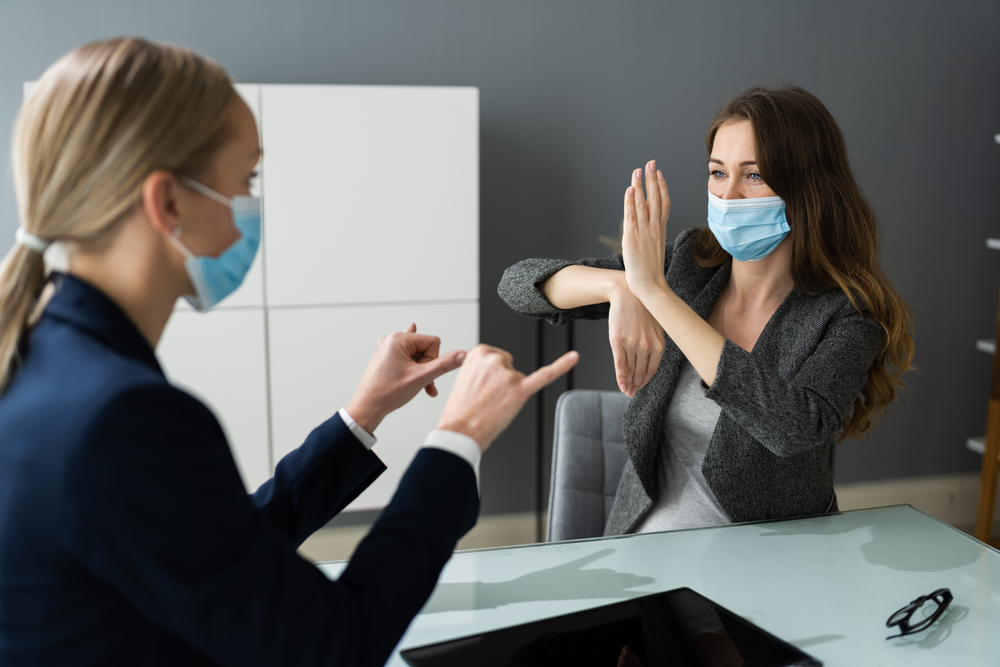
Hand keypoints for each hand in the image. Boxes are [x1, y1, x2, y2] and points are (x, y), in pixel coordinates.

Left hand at [346, 323, 465, 433]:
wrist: (367, 407)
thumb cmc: (388, 393)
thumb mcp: (421, 377)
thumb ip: (444, 365)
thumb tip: (463, 355)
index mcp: (398, 339)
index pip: (433, 342)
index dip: (433, 360)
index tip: (423, 374)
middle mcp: (391, 340)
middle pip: (424, 348)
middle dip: (426, 367)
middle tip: (418, 382)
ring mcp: (387, 348)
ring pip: (416, 355)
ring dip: (419, 371)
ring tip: (411, 383)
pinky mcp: (385, 357)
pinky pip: (404, 354)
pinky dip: (411, 359)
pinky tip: (411, 335)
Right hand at [436, 345, 578, 450]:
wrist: (459, 432)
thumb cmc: (461, 410)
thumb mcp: (465, 377)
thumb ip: (483, 367)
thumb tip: (500, 370)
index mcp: (479, 352)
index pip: (497, 358)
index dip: (491, 376)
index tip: (481, 386)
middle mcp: (495, 359)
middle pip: (509, 366)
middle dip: (501, 383)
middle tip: (486, 398)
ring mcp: (509, 374)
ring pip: (519, 379)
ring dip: (509, 392)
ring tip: (492, 405)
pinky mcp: (521, 390)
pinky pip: (545, 375)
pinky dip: (562, 366)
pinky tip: (573, 357)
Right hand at [609, 280, 664, 397]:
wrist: (627, 293)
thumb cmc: (641, 310)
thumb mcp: (654, 328)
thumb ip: (654, 345)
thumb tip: (649, 363)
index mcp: (658, 344)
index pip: (652, 369)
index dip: (645, 380)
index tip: (640, 387)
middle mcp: (646, 346)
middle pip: (640, 372)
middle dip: (636, 385)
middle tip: (632, 393)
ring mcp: (632, 344)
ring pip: (630, 370)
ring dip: (628, 383)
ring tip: (626, 390)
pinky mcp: (618, 341)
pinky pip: (620, 363)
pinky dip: (620, 376)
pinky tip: (621, 384)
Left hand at [622, 160, 670, 300]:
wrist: (651, 287)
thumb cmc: (652, 272)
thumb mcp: (654, 250)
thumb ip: (652, 236)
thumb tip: (649, 229)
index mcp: (660, 230)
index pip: (663, 203)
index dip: (662, 187)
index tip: (659, 173)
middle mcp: (654, 228)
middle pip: (655, 198)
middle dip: (652, 179)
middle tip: (650, 163)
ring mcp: (644, 233)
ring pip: (642, 204)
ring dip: (640, 186)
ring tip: (637, 171)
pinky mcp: (632, 239)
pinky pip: (631, 217)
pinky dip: (630, 203)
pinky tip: (629, 191)